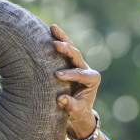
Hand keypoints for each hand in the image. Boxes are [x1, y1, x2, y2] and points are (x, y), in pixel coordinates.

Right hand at [51, 25, 101, 139]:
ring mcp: (77, 64)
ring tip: (52, 28)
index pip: (81, 74)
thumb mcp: (76, 111)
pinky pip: (63, 50)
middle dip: (67, 50)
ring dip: (62, 38)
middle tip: (56, 45)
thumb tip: (60, 99)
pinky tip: (48, 30)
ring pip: (71, 49)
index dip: (70, 74)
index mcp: (92, 79)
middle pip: (77, 56)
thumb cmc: (78, 111)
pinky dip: (57, 40)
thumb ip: (71, 105)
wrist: (78, 109)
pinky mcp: (69, 62)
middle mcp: (86, 69)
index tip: (57, 75)